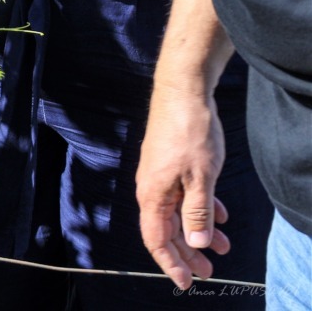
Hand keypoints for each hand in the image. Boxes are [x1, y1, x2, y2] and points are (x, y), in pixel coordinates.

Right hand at [136, 83, 229, 287]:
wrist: (183, 93)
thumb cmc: (189, 133)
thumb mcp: (201, 177)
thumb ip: (198, 212)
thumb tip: (196, 243)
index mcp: (153, 194)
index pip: (157, 238)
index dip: (171, 263)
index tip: (186, 282)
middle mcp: (152, 187)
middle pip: (167, 229)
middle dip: (188, 252)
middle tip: (209, 272)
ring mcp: (161, 175)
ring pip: (178, 212)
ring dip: (199, 230)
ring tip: (222, 246)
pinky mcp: (170, 164)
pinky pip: (184, 194)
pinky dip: (202, 207)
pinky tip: (222, 214)